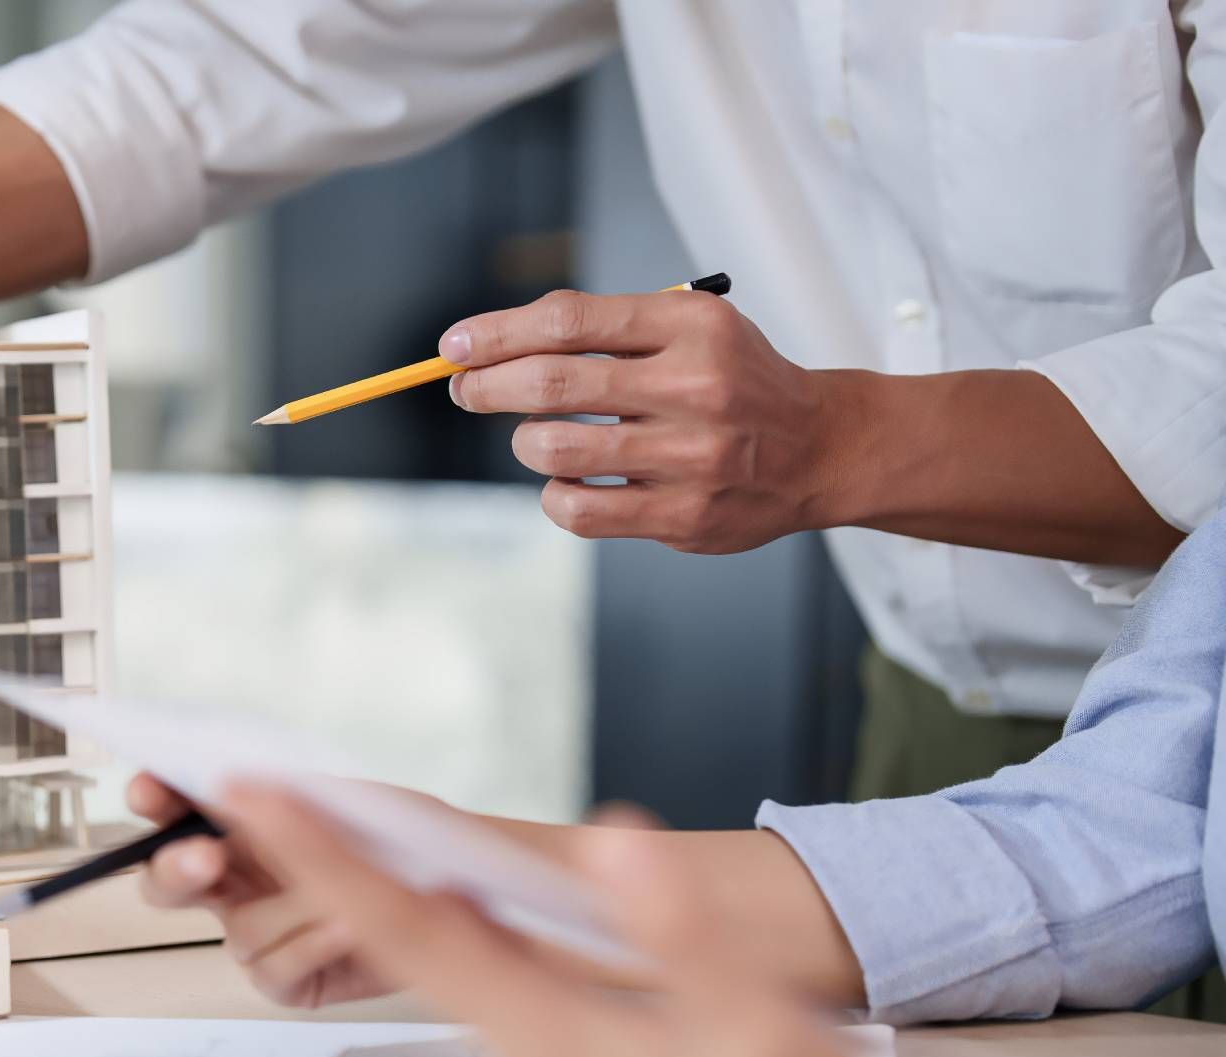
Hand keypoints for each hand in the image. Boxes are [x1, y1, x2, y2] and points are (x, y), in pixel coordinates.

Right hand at [129, 773, 398, 1008]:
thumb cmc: (405, 844)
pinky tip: (344, 929)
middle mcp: (245, 878)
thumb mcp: (350, 802)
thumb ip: (290, 793)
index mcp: (247, 825)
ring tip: (340, 897)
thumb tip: (236, 783)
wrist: (460, 905)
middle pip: (172, 879)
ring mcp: (265, 930)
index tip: (151, 792)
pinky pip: (270, 970)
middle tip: (205, 858)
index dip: (156, 798)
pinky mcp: (291, 978)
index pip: (179, 807)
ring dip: (288, 910)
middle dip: (178, 867)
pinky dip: (309, 947)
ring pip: (234, 929)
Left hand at [221, 782, 903, 1056]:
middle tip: (235, 794)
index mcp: (537, 1024)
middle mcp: (510, 1023)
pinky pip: (448, 950)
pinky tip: (396, 869)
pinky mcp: (543, 1017)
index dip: (326, 861)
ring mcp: (521, 1022)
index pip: (402, 927)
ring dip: (336, 881)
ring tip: (283, 819)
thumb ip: (677, 931)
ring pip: (401, 942)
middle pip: (374, 932)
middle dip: (297, 863)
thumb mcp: (743, 1017)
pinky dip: (402, 901)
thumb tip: (617, 845)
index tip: (263, 805)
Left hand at [439, 288, 849, 553]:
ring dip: (525, 441)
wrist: (821, 447)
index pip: (569, 320)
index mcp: (692, 326)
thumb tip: (500, 341)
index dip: (497, 333)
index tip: (455, 346)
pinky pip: (580, 509)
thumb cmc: (737, 381)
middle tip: (464, 388)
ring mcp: (690, 457)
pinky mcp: (685, 516)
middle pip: (552, 382)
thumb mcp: (690, 327)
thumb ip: (608, 327)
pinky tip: (565, 481)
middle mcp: (693, 388)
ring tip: (535, 436)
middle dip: (487, 385)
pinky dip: (554, 494)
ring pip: (555, 449)